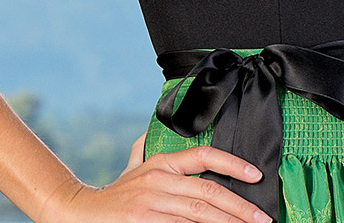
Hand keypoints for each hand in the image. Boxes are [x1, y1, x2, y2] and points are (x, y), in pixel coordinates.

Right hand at [56, 144, 271, 222]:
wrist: (81, 213)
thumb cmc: (114, 194)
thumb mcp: (133, 166)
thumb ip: (145, 149)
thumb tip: (151, 129)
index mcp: (162, 162)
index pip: (204, 155)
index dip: (233, 164)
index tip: (256, 175)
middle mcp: (159, 179)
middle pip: (208, 192)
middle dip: (239, 207)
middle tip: (262, 218)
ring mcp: (152, 203)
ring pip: (198, 215)